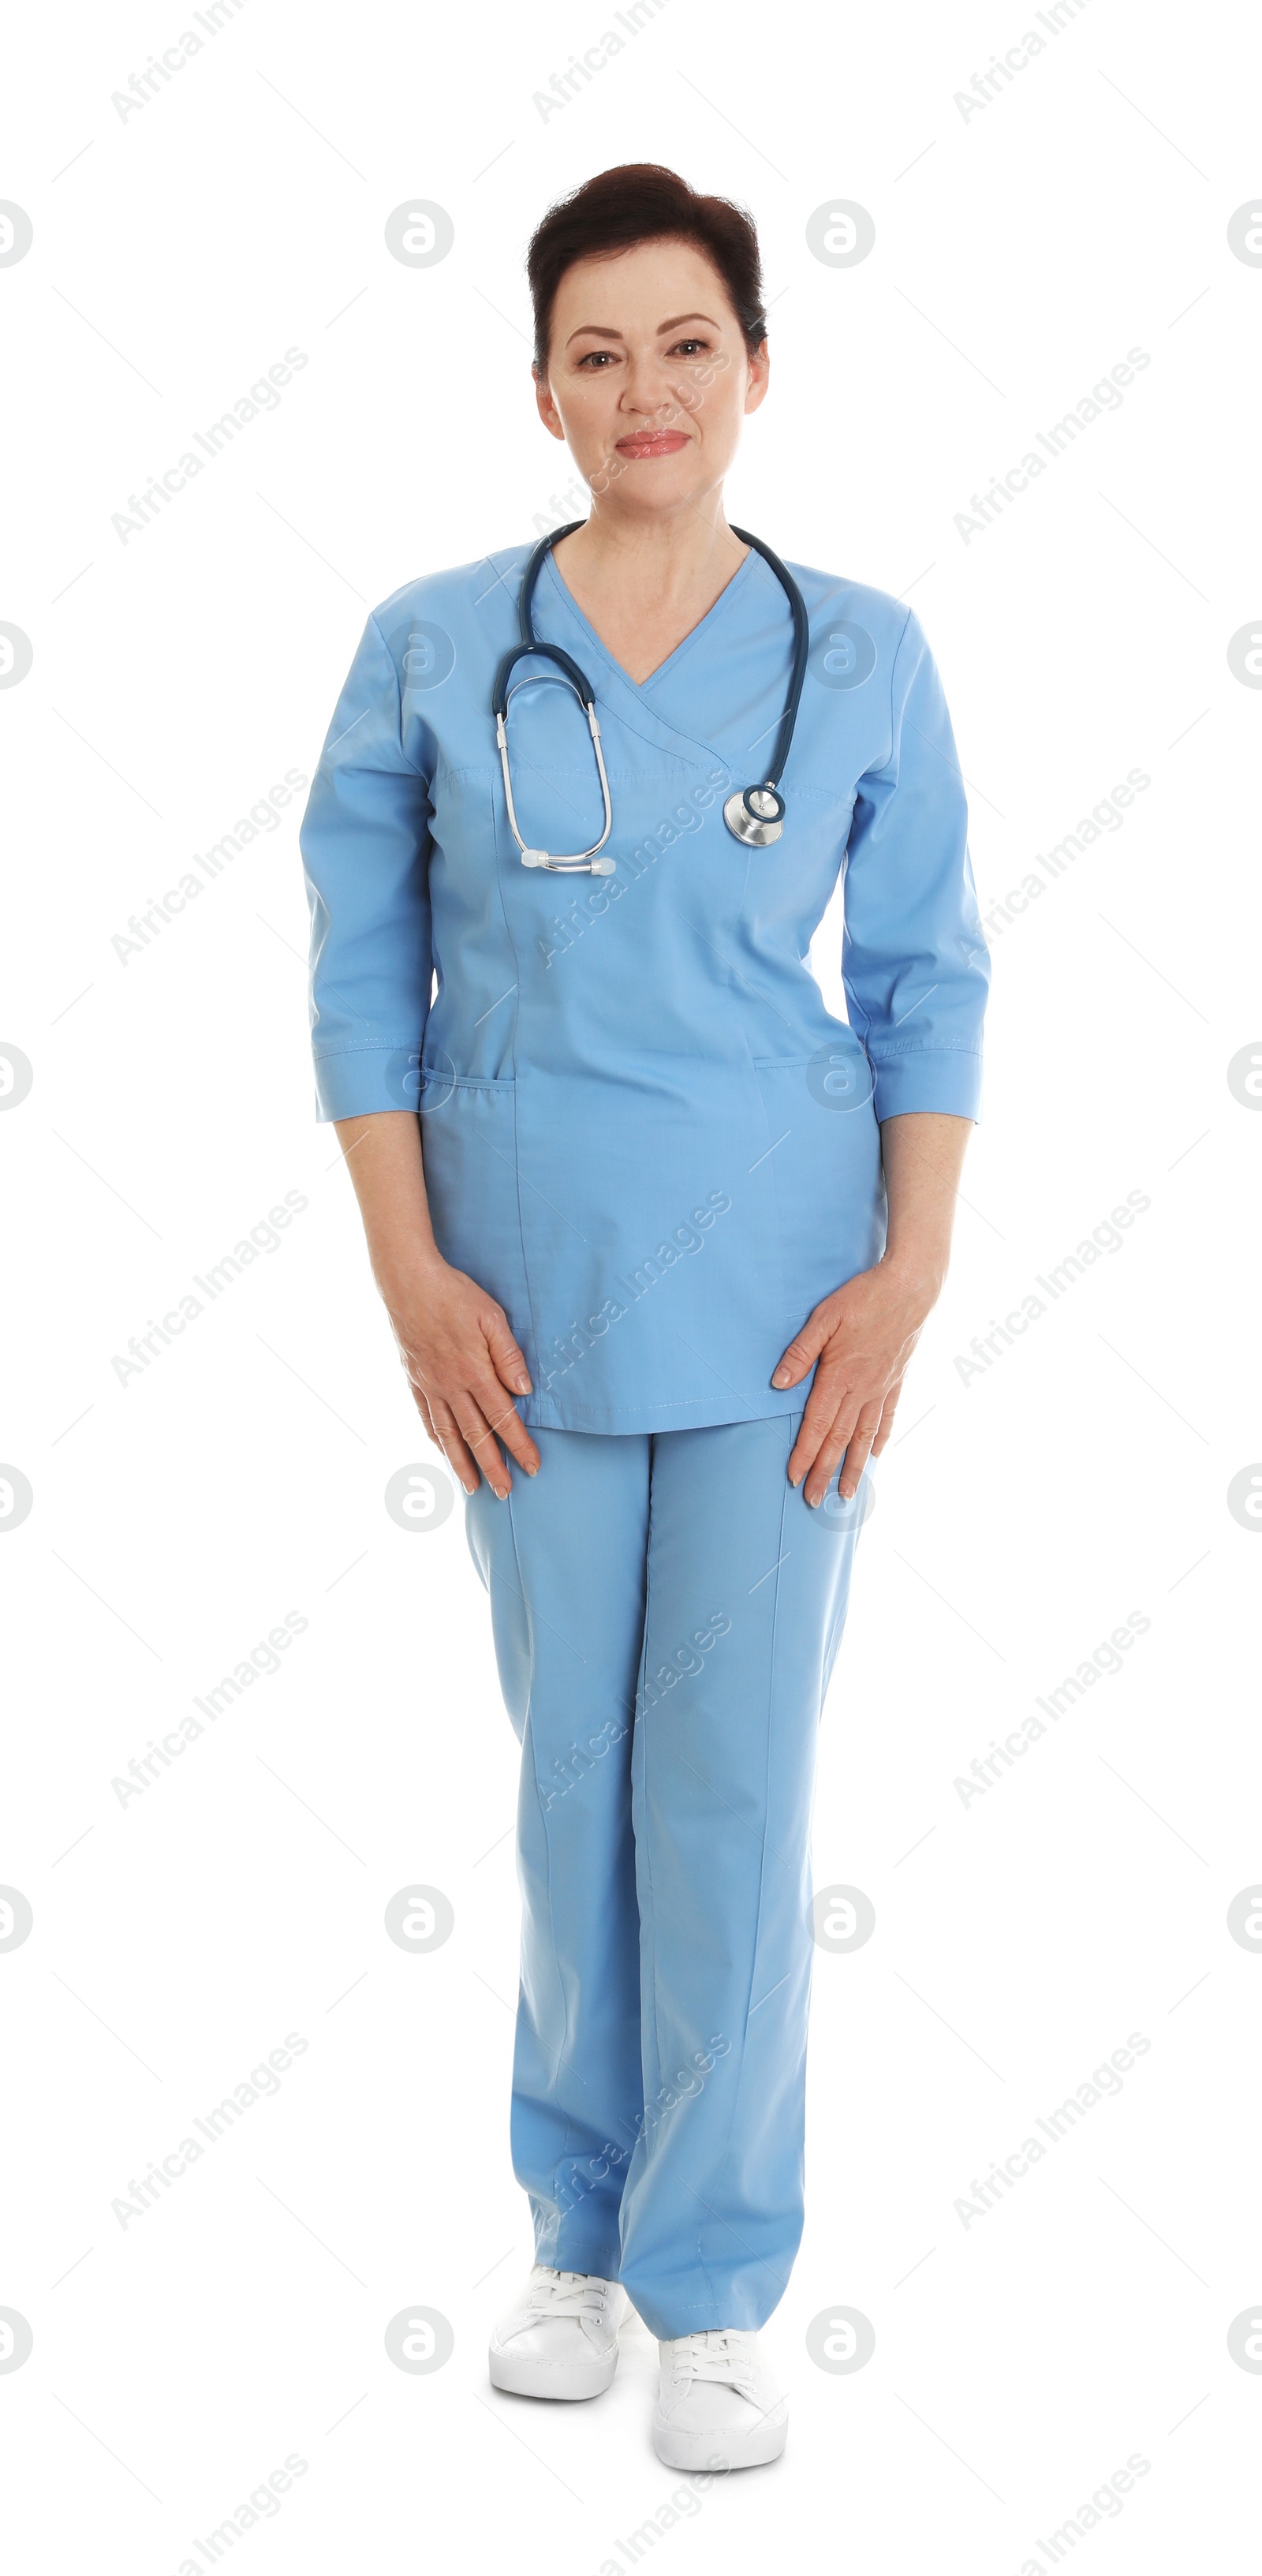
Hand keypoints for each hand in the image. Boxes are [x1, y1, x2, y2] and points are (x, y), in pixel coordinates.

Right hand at [380, 1253, 539, 1499]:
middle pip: (476, 1436)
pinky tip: (442, 1452)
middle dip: (493, 1467)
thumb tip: (524, 1390)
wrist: (407, 1282)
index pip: (503, 1418)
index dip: (519, 1445)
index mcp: (475, 1372)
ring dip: (462, 1463)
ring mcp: (430, 1385)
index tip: (532, 1467)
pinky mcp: (414, 1379)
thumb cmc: (454, 1294)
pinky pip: (426, 1417)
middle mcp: (451, 1386)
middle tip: (505, 1493)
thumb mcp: (491, 1317)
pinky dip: (436, 1438)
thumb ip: (508, 1355)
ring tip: (473, 1487)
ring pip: (448, 1434)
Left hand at [772, 1258, 939, 1506]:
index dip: (805, 1454)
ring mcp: (882, 1388)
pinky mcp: (896, 1380)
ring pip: (864, 1437)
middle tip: (812, 1500)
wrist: (911, 1288)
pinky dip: (879, 1439)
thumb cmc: (863, 1298)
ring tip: (846, 1494)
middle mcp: (862, 1389)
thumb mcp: (824, 1318)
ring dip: (853, 1467)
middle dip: (824, 1472)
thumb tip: (778, 1383)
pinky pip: (887, 1417)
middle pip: (839, 1440)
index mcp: (840, 1377)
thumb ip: (801, 1352)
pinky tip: (875, 1455)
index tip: (793, 1478)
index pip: (817, 1425)